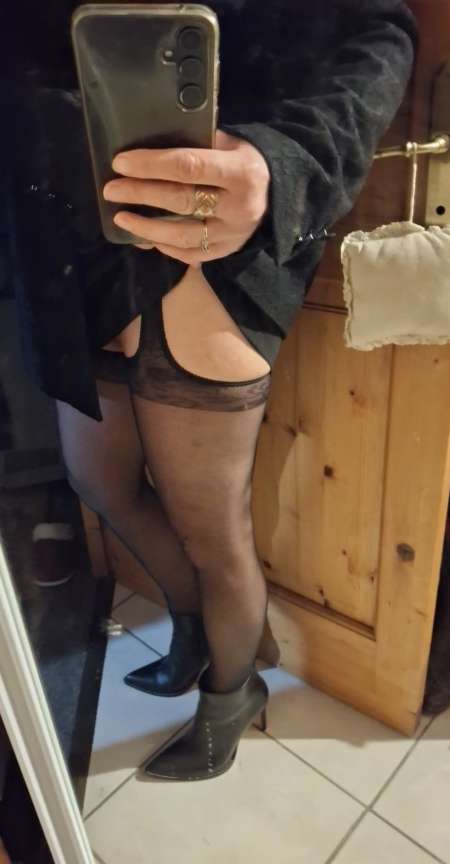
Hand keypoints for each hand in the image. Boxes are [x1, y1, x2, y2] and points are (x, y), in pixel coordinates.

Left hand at [103, 130, 269, 264]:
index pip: (189, 167)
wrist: (279, 195)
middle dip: (141, 194)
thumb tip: (150, 144)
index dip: (151, 165)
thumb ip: (198, 145)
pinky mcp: (228, 251)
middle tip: (112, 190)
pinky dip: (166, 247)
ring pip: (183, 234)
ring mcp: (233, 233)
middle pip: (181, 200)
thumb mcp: (230, 144)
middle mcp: (238, 206)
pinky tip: (146, 238)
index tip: (121, 163)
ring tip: (121, 217)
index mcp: (240, 173)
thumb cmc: (244, 162)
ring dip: (147, 227)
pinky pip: (191, 254)